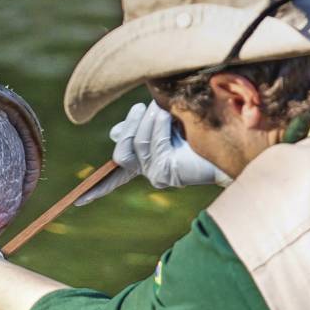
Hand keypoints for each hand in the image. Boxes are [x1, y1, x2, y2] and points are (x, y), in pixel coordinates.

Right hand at [79, 100, 230, 202]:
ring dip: (146, 122)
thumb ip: (139, 127)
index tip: (78, 202)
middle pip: (120, 154)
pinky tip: (168, 118)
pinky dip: (158, 128)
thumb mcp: (161, 120)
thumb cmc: (198, 123)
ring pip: (135, 147)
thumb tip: (114, 133)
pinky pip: (152, 148)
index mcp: (146, 160)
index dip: (97, 189)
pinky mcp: (169, 174)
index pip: (114, 177)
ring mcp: (159, 176)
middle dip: (129, 127)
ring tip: (160, 109)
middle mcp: (151, 172)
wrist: (231, 132)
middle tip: (141, 107)